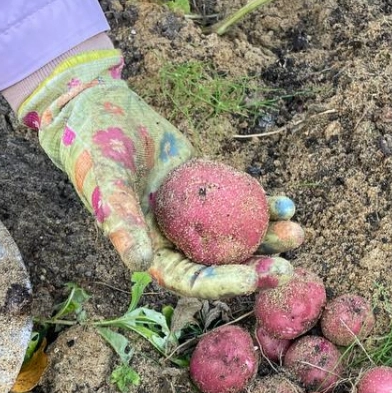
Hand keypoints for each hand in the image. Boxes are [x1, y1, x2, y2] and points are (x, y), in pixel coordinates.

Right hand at [17, 50, 303, 298]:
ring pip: (234, 234)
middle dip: (255, 268)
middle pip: (219, 264)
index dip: (221, 283)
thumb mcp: (106, 182)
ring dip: (267, 238)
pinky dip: (262, 204)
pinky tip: (286, 203)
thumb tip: (140, 263)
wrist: (98, 108)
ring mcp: (191, 214)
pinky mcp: (203, 187)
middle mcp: (171, 238)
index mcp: (147, 249)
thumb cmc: (94, 147)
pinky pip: (237, 201)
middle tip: (288, 267)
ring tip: (297, 232)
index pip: (189, 279)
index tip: (254, 278)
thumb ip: (120, 222)